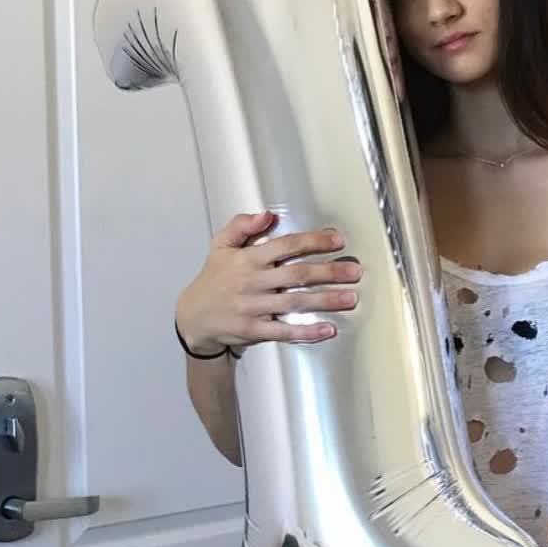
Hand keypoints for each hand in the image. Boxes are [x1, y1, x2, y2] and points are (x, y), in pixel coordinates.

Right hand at [174, 211, 361, 356]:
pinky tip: (328, 330)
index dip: (313, 242)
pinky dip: (306, 331)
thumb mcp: (220, 246)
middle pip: (296, 274)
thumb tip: (266, 215)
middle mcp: (252, 282)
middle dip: (328, 272)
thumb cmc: (213, 279)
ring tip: (350, 298)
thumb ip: (241, 226)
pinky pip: (283, 330)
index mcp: (248, 259)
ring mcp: (253, 307)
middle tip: (354, 271)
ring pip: (295, 302)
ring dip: (325, 300)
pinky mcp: (254, 330)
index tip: (338, 240)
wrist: (193, 318)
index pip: (285, 245)